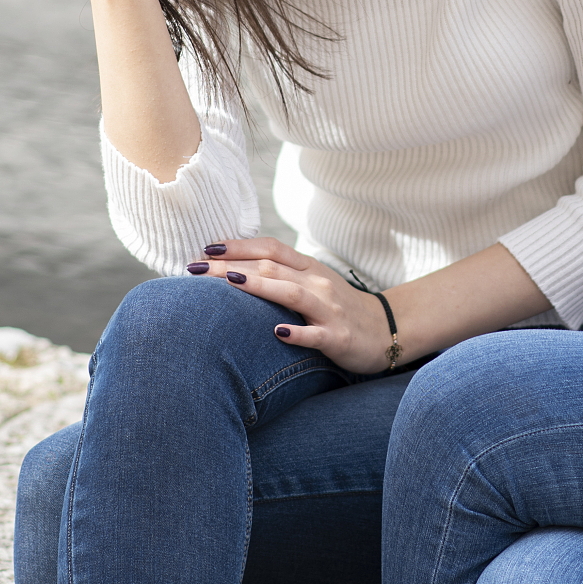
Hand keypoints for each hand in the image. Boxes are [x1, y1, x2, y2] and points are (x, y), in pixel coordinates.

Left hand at [188, 237, 397, 373]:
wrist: (386, 331)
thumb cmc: (338, 308)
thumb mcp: (312, 284)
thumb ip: (281, 274)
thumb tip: (234, 269)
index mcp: (308, 268)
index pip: (269, 248)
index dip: (238, 246)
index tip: (205, 248)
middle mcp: (317, 283)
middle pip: (271, 267)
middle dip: (231, 266)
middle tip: (196, 268)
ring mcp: (328, 309)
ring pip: (291, 293)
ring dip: (259, 286)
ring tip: (229, 282)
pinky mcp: (338, 337)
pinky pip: (315, 334)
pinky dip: (296, 332)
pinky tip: (276, 333)